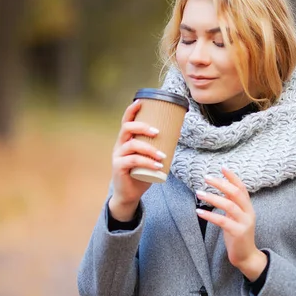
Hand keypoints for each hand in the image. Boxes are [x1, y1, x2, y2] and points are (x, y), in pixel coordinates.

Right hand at [109, 99, 165, 219]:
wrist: (130, 194)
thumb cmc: (142, 173)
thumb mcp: (150, 158)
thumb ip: (159, 146)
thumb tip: (178, 133)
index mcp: (126, 140)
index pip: (126, 121)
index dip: (131, 110)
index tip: (141, 102)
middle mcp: (119, 145)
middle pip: (127, 128)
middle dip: (143, 127)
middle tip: (158, 132)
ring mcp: (118, 156)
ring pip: (132, 145)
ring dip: (149, 149)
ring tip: (162, 156)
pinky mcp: (118, 167)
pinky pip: (132, 161)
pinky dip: (147, 162)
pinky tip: (157, 166)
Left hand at [195, 167, 267, 281]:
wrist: (246, 256)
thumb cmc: (238, 235)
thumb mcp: (236, 217)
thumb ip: (232, 203)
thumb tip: (223, 188)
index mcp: (248, 207)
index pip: (242, 188)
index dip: (232, 177)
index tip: (222, 167)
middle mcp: (248, 212)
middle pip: (236, 193)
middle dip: (221, 183)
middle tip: (206, 178)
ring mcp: (244, 222)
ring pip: (229, 205)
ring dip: (212, 197)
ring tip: (199, 193)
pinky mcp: (238, 232)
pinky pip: (222, 221)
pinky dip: (209, 215)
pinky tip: (199, 212)